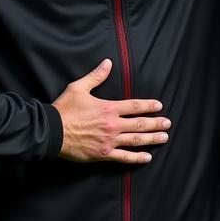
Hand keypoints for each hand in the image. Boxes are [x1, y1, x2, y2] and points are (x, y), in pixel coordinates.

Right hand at [54, 59, 170, 163]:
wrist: (51, 132)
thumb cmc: (64, 109)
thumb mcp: (78, 88)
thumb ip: (96, 76)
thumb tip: (107, 63)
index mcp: (108, 108)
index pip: (135, 106)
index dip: (149, 106)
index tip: (159, 106)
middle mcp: (112, 125)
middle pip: (140, 124)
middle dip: (156, 124)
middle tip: (168, 124)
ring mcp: (109, 141)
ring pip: (136, 141)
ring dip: (152, 139)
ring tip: (164, 138)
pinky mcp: (103, 154)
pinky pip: (124, 157)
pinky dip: (137, 157)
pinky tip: (147, 157)